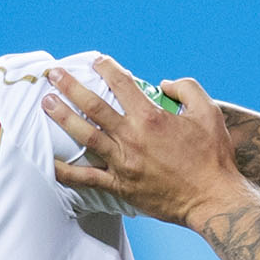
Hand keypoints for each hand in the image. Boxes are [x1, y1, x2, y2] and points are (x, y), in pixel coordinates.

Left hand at [41, 57, 242, 226]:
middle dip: (70, 86)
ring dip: (63, 117)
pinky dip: (66, 172)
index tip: (96, 61)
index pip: (121, 84)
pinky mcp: (120, 186)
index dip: (106, 68)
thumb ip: (186, 88)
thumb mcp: (208, 111)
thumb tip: (163, 82)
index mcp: (151, 117)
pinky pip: (87, 179)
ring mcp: (123, 163)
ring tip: (46, 102)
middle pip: (93, 106)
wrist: (212, 198)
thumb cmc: (213, 156)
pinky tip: (49, 163)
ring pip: (85, 136)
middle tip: (53, 74)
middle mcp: (132, 137)